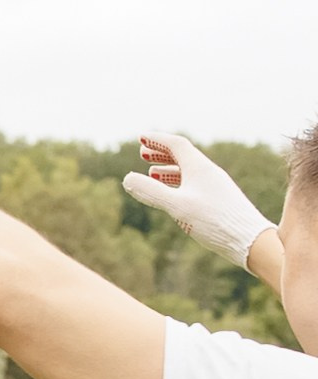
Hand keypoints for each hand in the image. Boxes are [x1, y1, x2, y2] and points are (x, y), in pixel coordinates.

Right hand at [122, 133, 272, 269]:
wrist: (250, 240)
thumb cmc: (214, 221)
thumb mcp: (177, 206)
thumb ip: (151, 192)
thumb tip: (127, 179)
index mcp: (199, 167)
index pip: (176, 144)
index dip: (157, 140)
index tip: (140, 138)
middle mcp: (209, 173)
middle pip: (183, 155)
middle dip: (161, 152)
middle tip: (143, 152)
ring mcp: (215, 186)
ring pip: (189, 170)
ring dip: (169, 168)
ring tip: (153, 172)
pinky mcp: (219, 200)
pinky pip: (195, 183)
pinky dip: (179, 183)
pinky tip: (175, 195)